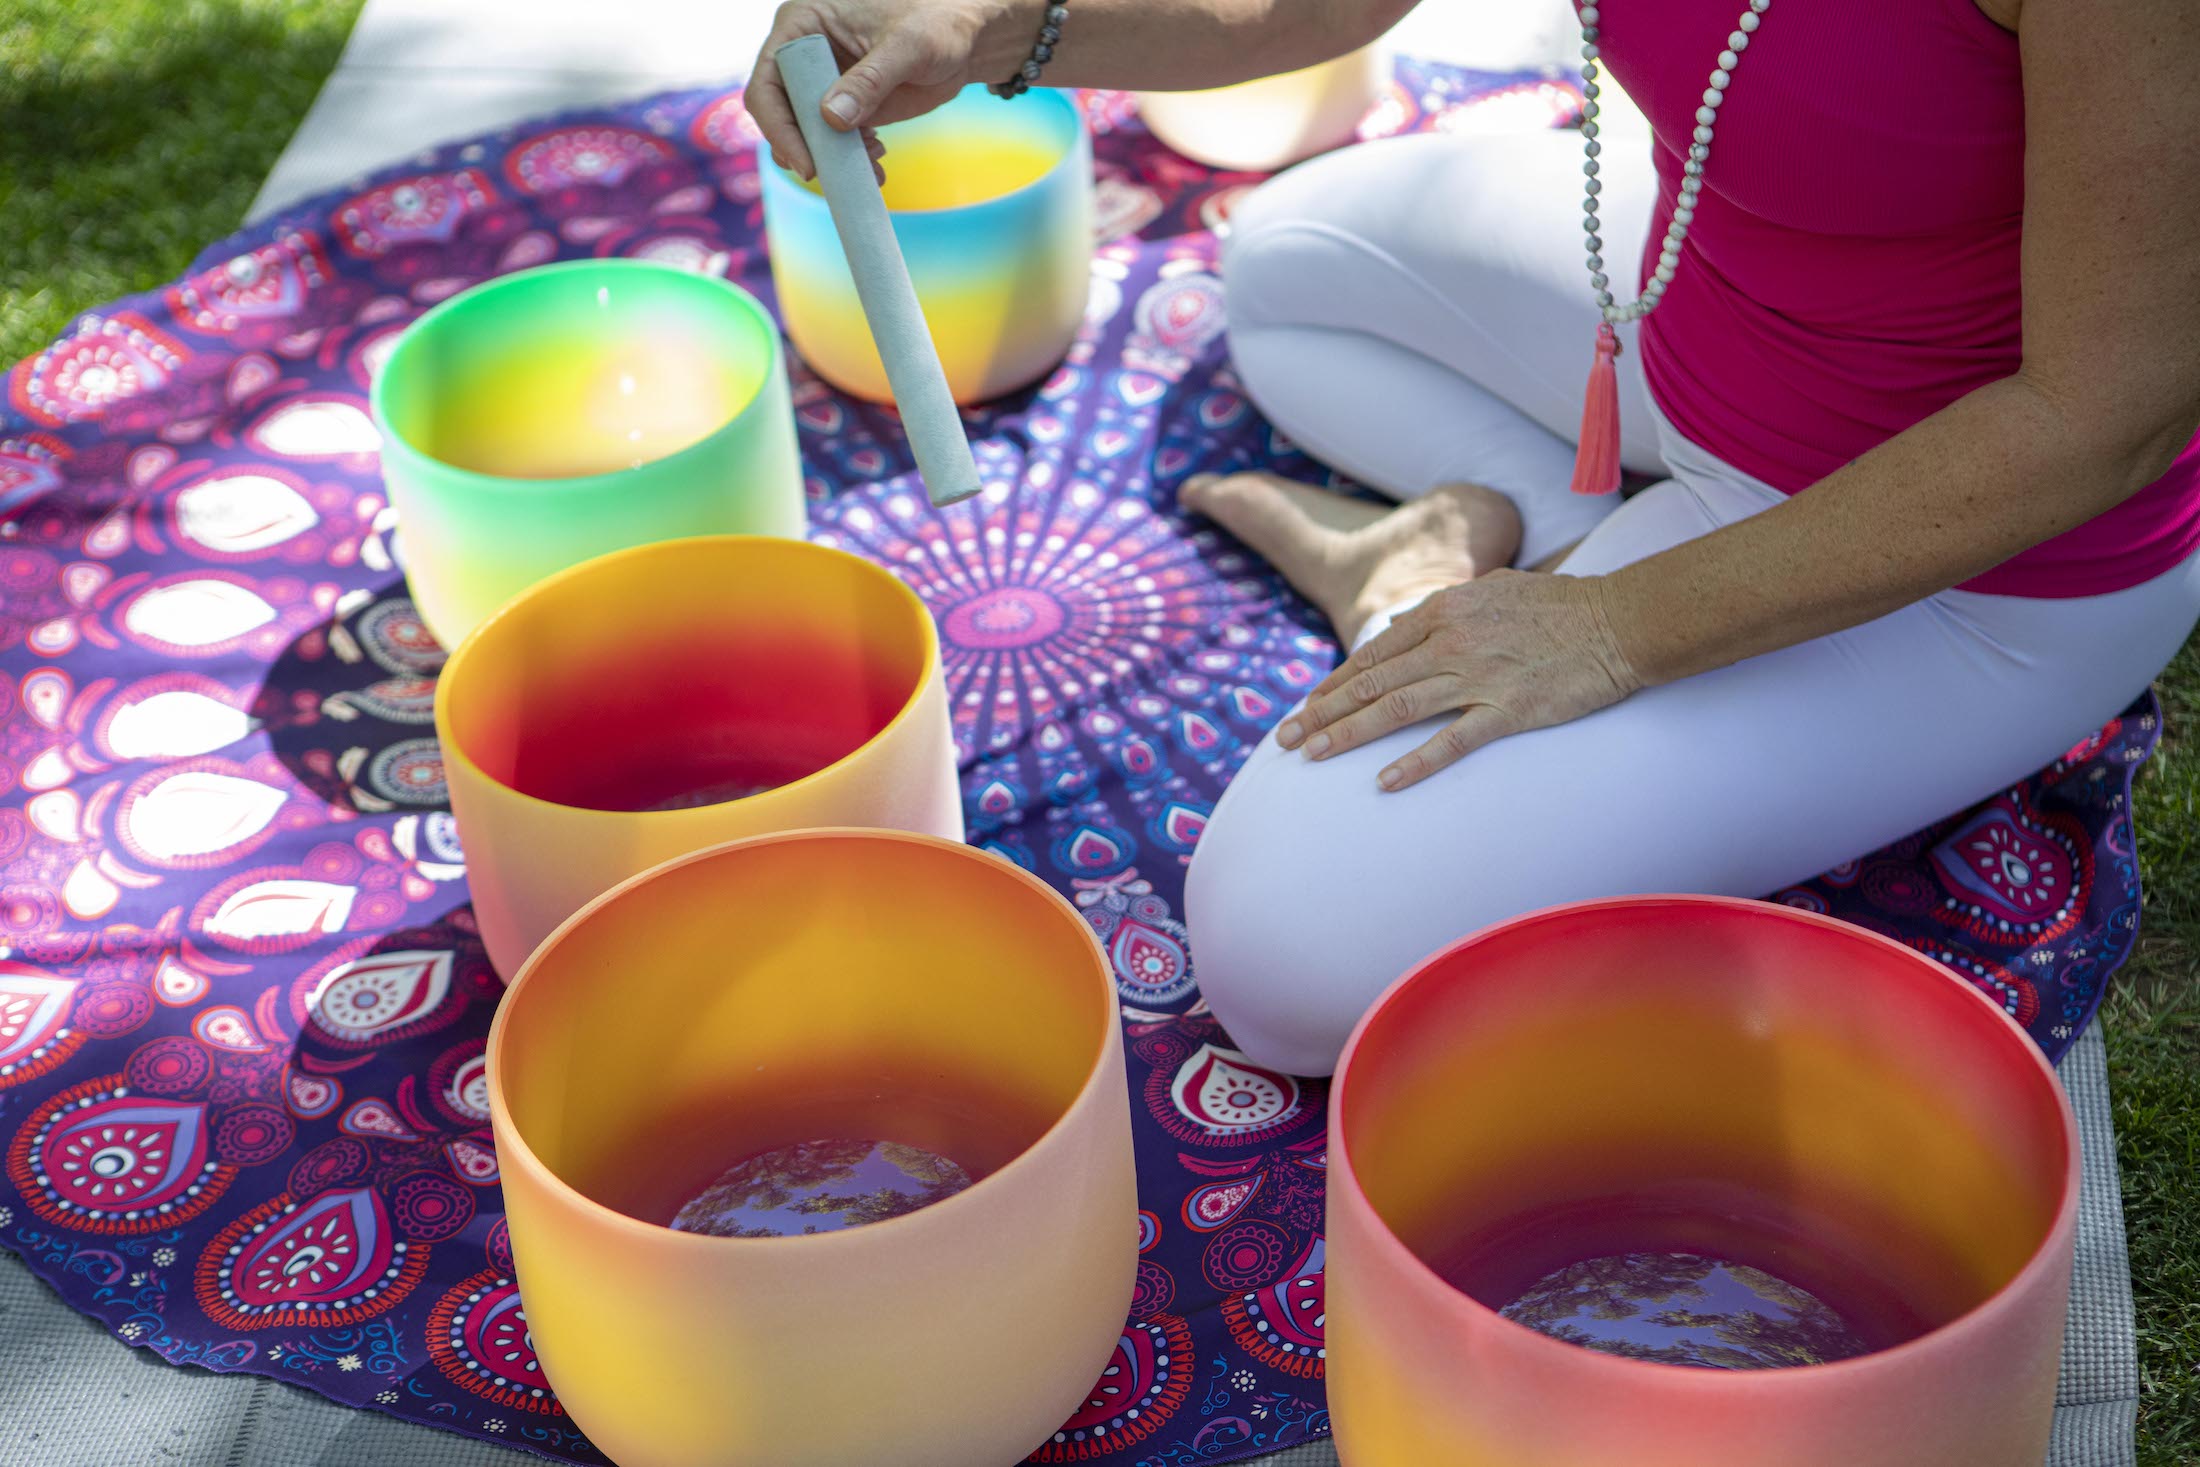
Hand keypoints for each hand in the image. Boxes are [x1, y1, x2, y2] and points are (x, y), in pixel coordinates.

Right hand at [745, 0, 1015, 179]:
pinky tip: (876, 163)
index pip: (768, 82)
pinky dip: (850, 160)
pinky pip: (834, 142)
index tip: (807, 163)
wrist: (965, 39)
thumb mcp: (907, 46)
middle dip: (805, 150)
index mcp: (803, 25)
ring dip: (830, 161)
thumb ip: (871, 79)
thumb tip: (831, 117)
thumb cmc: (936, 22)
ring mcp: (824, 83)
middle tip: (834, 177)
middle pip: (781, 115)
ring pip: (807, 134)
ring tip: (869, 169)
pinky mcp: (847, 107)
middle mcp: (805, 56)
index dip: (779, 127)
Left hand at [1278, 570, 1642, 790]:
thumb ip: (1445, 610)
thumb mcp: (1492, 591)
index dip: (1334, 683)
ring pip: (1398, 708)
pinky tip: (1384, 782)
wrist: (1620, 621)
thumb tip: (1404, 627)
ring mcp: (1479, 676)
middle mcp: (1452, 641)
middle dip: (1322, 713)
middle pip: (1372, 682)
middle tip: (1286, 740)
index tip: (1306, 707)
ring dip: (1349, 734)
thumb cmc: (1559, 606)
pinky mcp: (1510, 710)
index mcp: (1444, 611)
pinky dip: (1416, 762)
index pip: (1373, 653)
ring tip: (1312, 757)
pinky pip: (1453, 740)